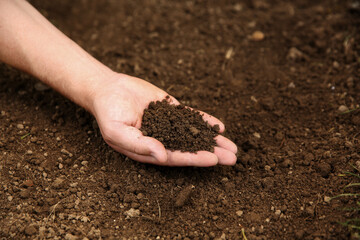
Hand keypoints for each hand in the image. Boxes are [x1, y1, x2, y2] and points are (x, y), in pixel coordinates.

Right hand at [91, 73, 237, 166]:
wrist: (109, 89)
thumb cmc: (109, 113)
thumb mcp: (118, 131)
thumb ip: (140, 144)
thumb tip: (163, 156)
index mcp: (149, 151)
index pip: (175, 157)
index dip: (194, 158)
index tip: (212, 159)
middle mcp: (162, 140)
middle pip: (190, 148)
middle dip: (211, 153)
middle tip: (232, 158)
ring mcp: (168, 125)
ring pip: (193, 134)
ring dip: (212, 140)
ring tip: (233, 147)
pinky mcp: (171, 110)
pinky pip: (190, 116)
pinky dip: (204, 121)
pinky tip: (219, 126)